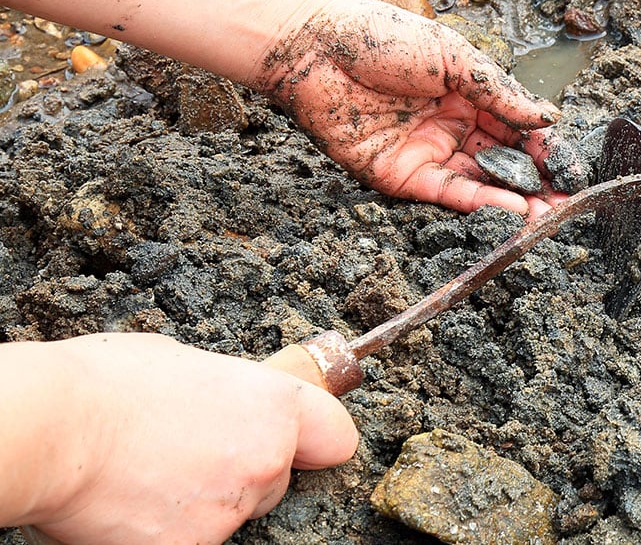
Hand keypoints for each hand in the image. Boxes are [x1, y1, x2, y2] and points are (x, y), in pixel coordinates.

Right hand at [17, 334, 357, 543]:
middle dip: (244, 470)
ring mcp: (232, 511)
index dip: (316, 439)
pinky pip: (195, 539)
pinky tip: (136, 503)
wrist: (52, 431)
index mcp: (273, 406)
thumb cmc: (105, 386)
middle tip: (190, 451)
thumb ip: (228, 393)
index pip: (336, 436)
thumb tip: (228, 406)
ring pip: (235, 513)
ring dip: (206, 501)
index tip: (304, 442)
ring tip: (152, 472)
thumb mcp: (187, 365)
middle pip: (276, 478)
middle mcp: (266, 460)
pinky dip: (170, 529)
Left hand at [258, 0, 568, 219]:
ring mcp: (428, 154)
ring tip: (547, 215)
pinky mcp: (402, 177)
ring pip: (482, 183)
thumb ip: (499, 92)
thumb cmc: (381, 38)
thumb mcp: (453, 56)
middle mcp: (452, 127)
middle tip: (566, 202)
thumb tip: (548, 119)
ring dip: (516, 201)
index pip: (518, 129)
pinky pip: (449, 194)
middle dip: (538, 183)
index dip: (545, 149)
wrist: (314, 49)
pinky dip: (482, 204)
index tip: (570, 168)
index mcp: (469, 94)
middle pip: (504, 161)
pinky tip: (513, 209)